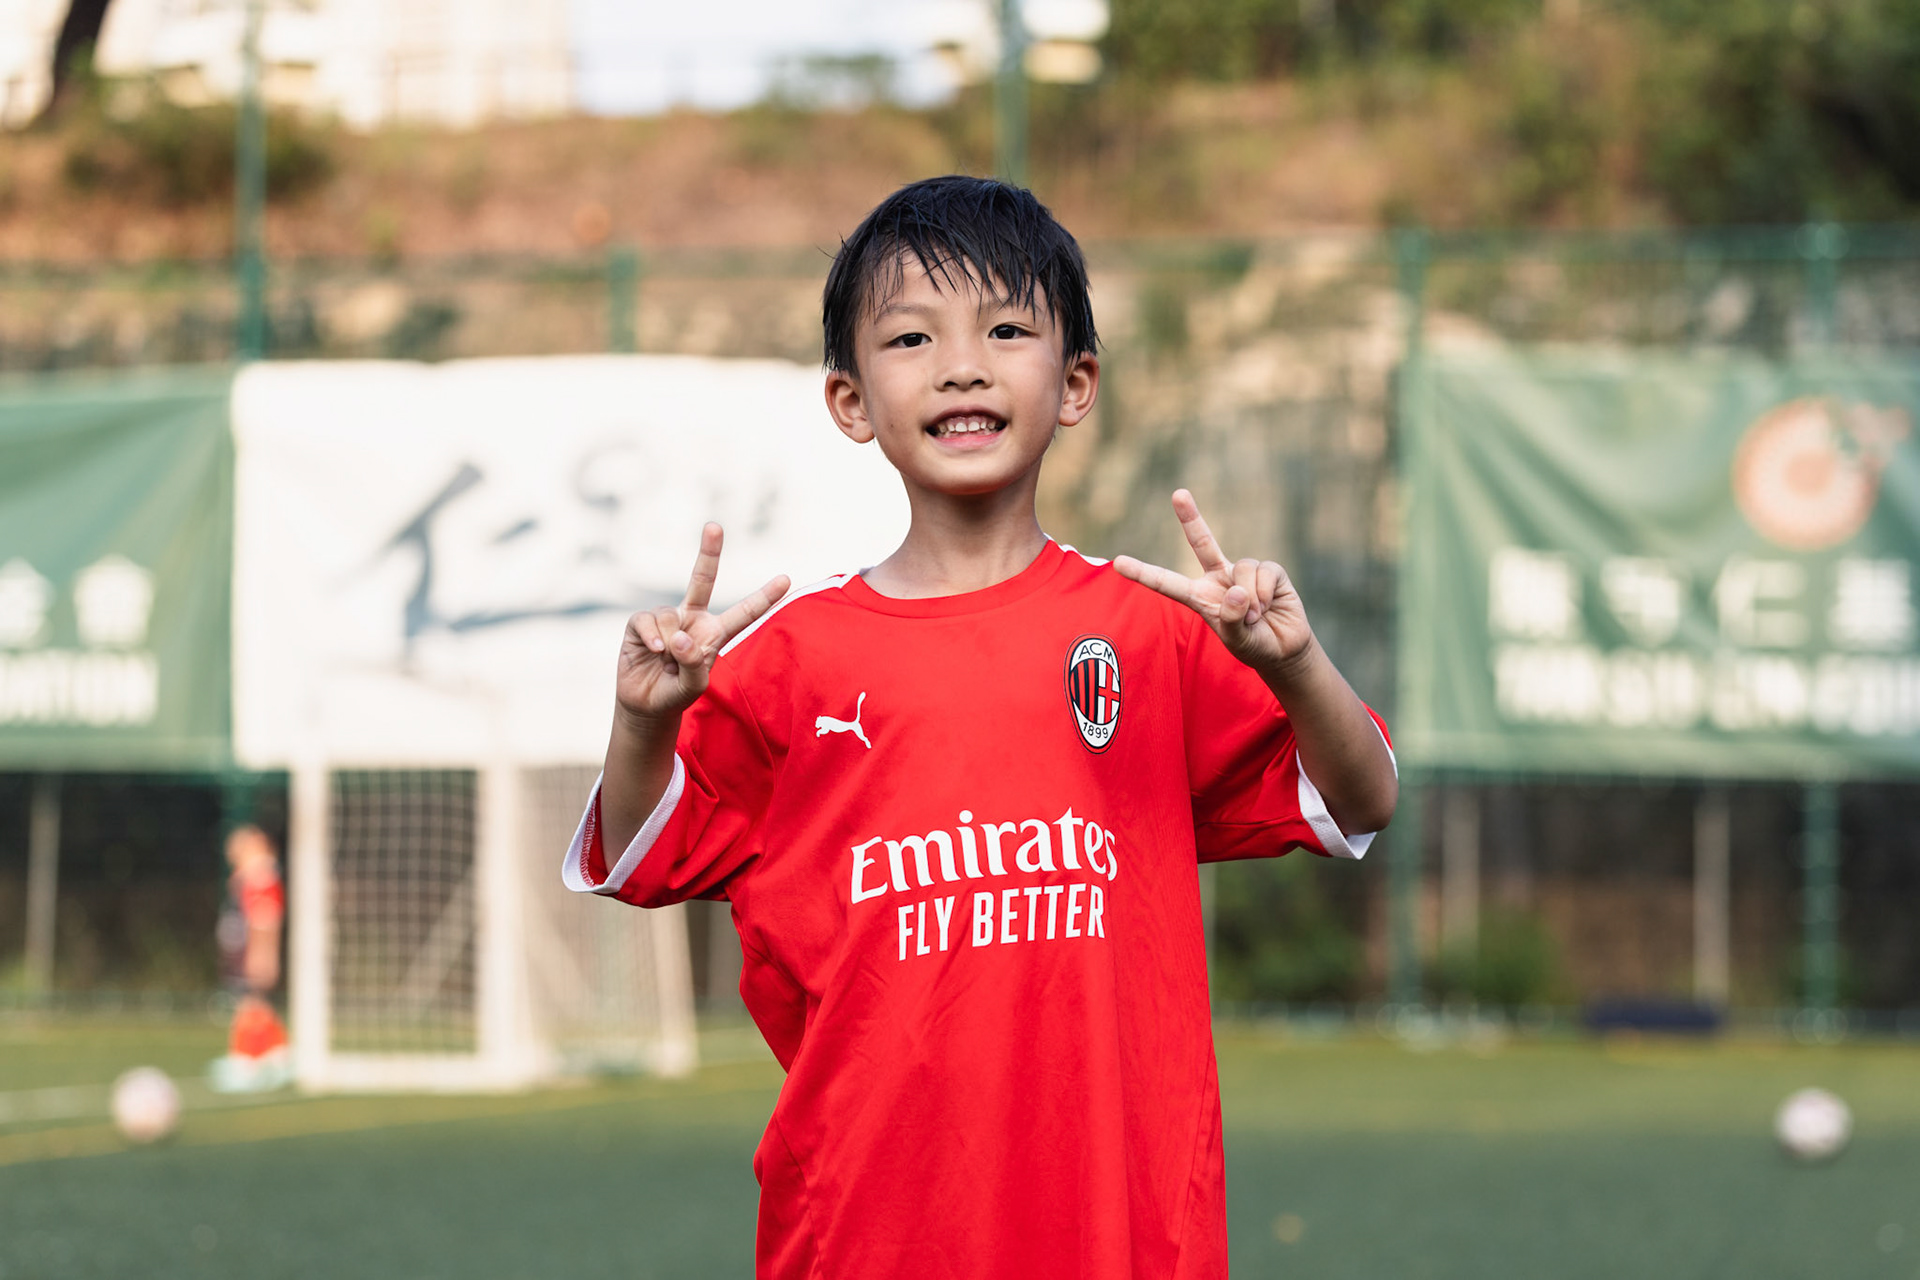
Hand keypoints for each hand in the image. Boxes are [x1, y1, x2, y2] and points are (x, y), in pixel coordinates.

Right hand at [616, 523, 789, 721]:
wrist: (645, 704)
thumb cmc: (676, 693)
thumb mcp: (694, 686)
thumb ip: (693, 664)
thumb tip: (679, 638)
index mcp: (715, 633)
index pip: (744, 613)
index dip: (764, 597)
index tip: (787, 578)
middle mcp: (693, 619)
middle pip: (702, 580)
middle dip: (708, 552)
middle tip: (714, 526)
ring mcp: (668, 618)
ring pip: (670, 615)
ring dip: (669, 642)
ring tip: (666, 662)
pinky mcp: (641, 623)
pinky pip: (647, 620)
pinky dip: (651, 636)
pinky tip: (654, 652)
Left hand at [1113, 490, 1313, 673]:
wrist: (1284, 649)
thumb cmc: (1253, 644)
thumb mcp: (1237, 640)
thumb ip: (1232, 620)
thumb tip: (1236, 590)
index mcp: (1199, 597)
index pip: (1167, 583)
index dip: (1143, 573)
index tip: (1117, 563)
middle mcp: (1218, 578)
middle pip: (1202, 542)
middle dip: (1191, 517)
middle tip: (1179, 493)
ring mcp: (1243, 572)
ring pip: (1242, 570)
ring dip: (1251, 600)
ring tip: (1256, 617)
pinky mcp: (1269, 571)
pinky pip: (1264, 572)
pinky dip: (1265, 594)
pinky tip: (1269, 607)